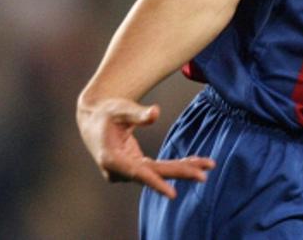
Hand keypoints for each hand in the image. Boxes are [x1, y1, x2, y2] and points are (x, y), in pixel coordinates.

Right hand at [76, 97, 214, 198]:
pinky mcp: (135, 167)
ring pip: (158, 172)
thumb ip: (138, 113)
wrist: (94, 118)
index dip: (155, 183)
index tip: (172, 194)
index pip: (137, 173)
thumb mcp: (120, 109)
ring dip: (183, 169)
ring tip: (208, 165)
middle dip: (180, 173)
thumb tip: (156, 113)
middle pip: (154, 173)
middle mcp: (118, 170)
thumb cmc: (107, 112)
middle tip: (204, 174)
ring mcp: (127, 171)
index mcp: (111, 158)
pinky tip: (195, 162)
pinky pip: (158, 169)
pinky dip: (176, 165)